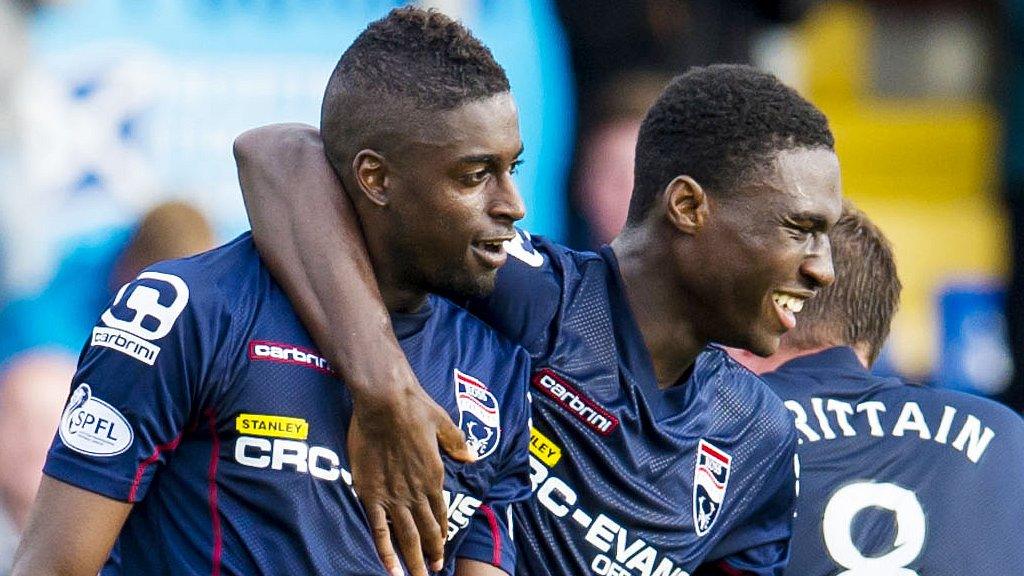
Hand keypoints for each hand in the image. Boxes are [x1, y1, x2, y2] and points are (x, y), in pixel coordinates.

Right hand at [349, 369, 474, 575]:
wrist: (385, 401)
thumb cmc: (415, 407)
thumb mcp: (445, 424)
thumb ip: (458, 444)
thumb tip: (472, 457)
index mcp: (435, 476)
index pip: (441, 513)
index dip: (443, 534)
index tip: (443, 549)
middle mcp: (416, 491)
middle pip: (426, 531)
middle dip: (431, 555)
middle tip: (434, 572)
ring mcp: (393, 495)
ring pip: (406, 536)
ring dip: (413, 559)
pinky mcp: (371, 493)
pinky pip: (379, 528)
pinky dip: (385, 551)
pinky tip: (390, 568)